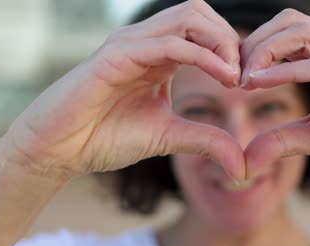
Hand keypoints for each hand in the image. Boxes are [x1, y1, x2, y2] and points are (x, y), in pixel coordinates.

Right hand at [0, 0, 244, 180]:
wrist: (61, 150)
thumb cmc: (107, 137)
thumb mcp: (169, 137)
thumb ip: (206, 141)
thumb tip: (242, 165)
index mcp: (159, 55)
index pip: (204, 29)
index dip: (232, 48)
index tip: (247, 80)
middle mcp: (146, 42)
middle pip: (200, 12)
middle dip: (230, 39)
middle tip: (244, 74)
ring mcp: (131, 44)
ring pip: (188, 16)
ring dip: (221, 42)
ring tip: (235, 75)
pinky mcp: (116, 54)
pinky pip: (169, 43)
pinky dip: (202, 55)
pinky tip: (221, 76)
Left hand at [241, 9, 309, 189]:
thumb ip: (282, 139)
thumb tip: (246, 157)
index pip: (287, 31)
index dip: (255, 47)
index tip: (233, 75)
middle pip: (290, 22)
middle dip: (254, 44)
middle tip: (233, 73)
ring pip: (303, 33)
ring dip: (265, 52)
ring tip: (242, 79)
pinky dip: (286, 71)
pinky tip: (258, 84)